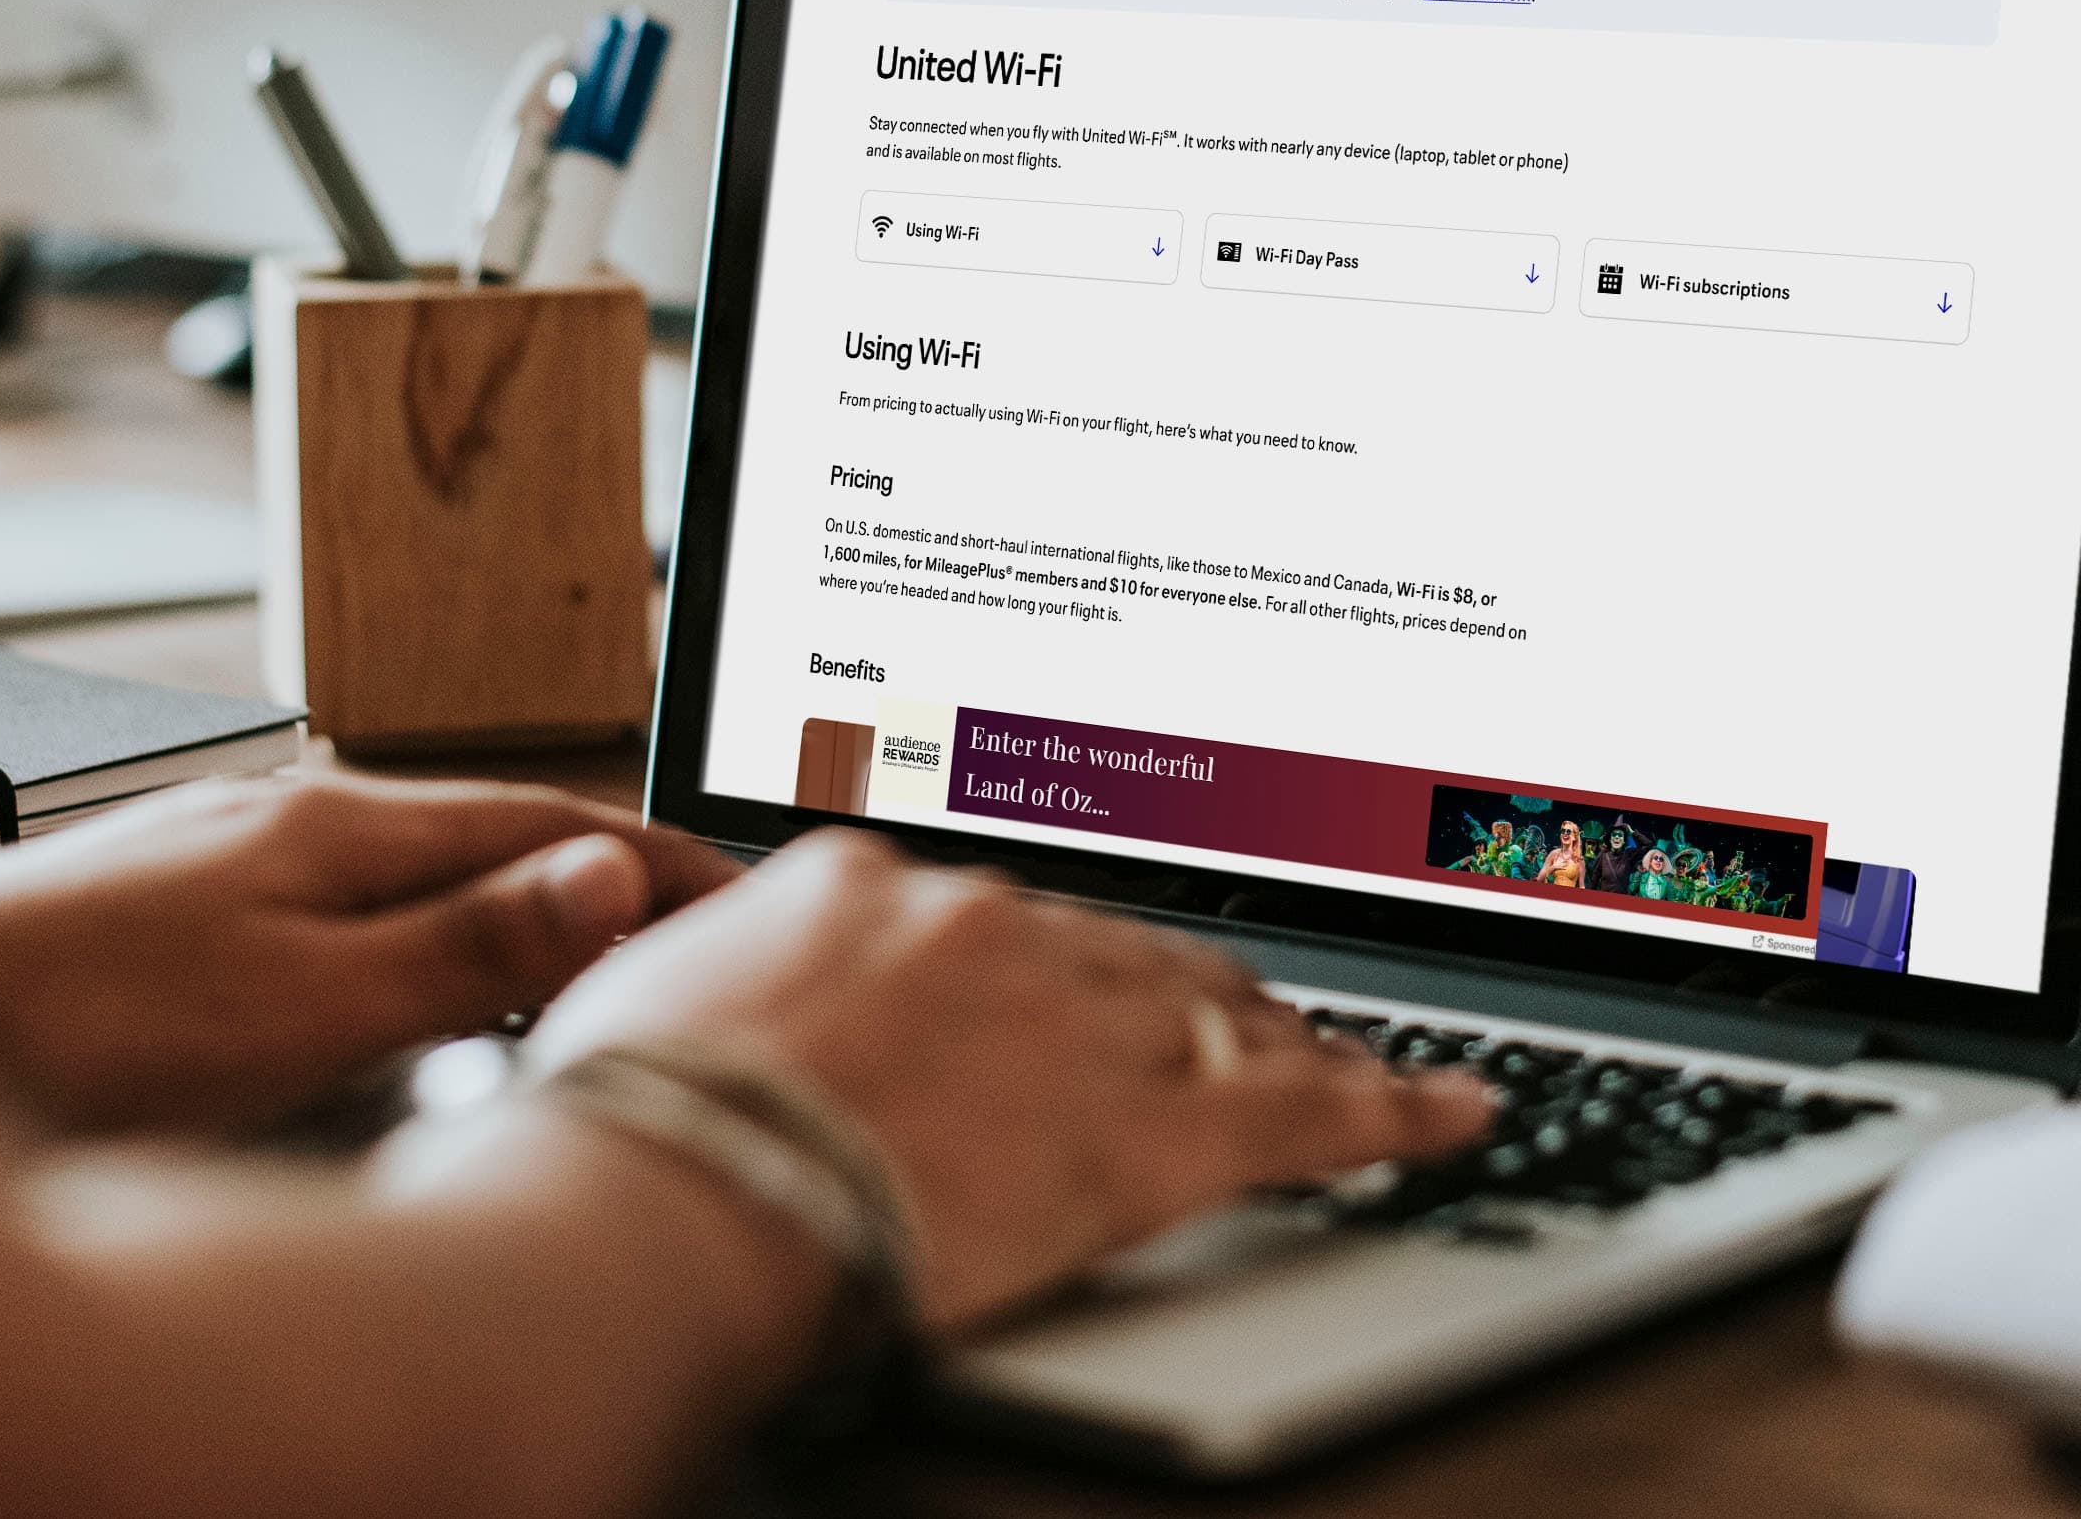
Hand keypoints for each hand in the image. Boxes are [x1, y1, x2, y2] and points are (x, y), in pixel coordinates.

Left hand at [0, 768, 738, 1135]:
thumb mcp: (311, 1004)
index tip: (745, 893)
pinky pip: (342, 904)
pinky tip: (401, 984)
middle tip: (687, 935)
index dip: (659, 858)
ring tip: (569, 969)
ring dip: (507, 908)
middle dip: (599, 878)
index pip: (552, 820)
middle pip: (489, 835)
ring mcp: (227, 851)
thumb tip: (614, 875)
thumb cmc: (87, 1027)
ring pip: (412, 871)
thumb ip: (468, 943)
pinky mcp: (175, 904)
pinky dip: (416, 935)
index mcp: (345, 824)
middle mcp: (292, 813)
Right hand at [526, 831, 1493, 1329]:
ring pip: (1225, 1019)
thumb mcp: (652, 1004)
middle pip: (1130, 952)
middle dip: (1195, 989)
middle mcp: (991, 921)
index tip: (1076, 981)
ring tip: (1346, 1056)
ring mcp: (1075, 1015)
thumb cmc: (624, 1130)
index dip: (1060, 955)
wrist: (657, 1201)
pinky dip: (1397, 1108)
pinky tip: (1455, 1112)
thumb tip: (728, 991)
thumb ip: (731, 975)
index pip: (1003, 911)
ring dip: (1291, 1038)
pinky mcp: (1145, 1132)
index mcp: (870, 879)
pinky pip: (1307, 1114)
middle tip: (1247, 1016)